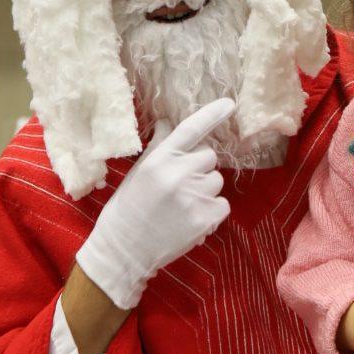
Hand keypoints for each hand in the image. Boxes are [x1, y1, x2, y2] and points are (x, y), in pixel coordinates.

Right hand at [75, 97, 233, 309]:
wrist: (123, 250)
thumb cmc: (128, 208)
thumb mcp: (139, 172)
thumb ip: (159, 146)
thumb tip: (167, 121)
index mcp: (159, 159)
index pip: (190, 129)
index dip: (211, 115)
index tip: (230, 104)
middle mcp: (177, 174)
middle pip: (210, 157)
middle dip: (200, 168)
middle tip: (180, 186)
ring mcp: (192, 197)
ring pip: (217, 181)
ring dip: (206, 190)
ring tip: (182, 206)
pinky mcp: (204, 219)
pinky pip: (223, 205)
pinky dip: (212, 212)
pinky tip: (191, 219)